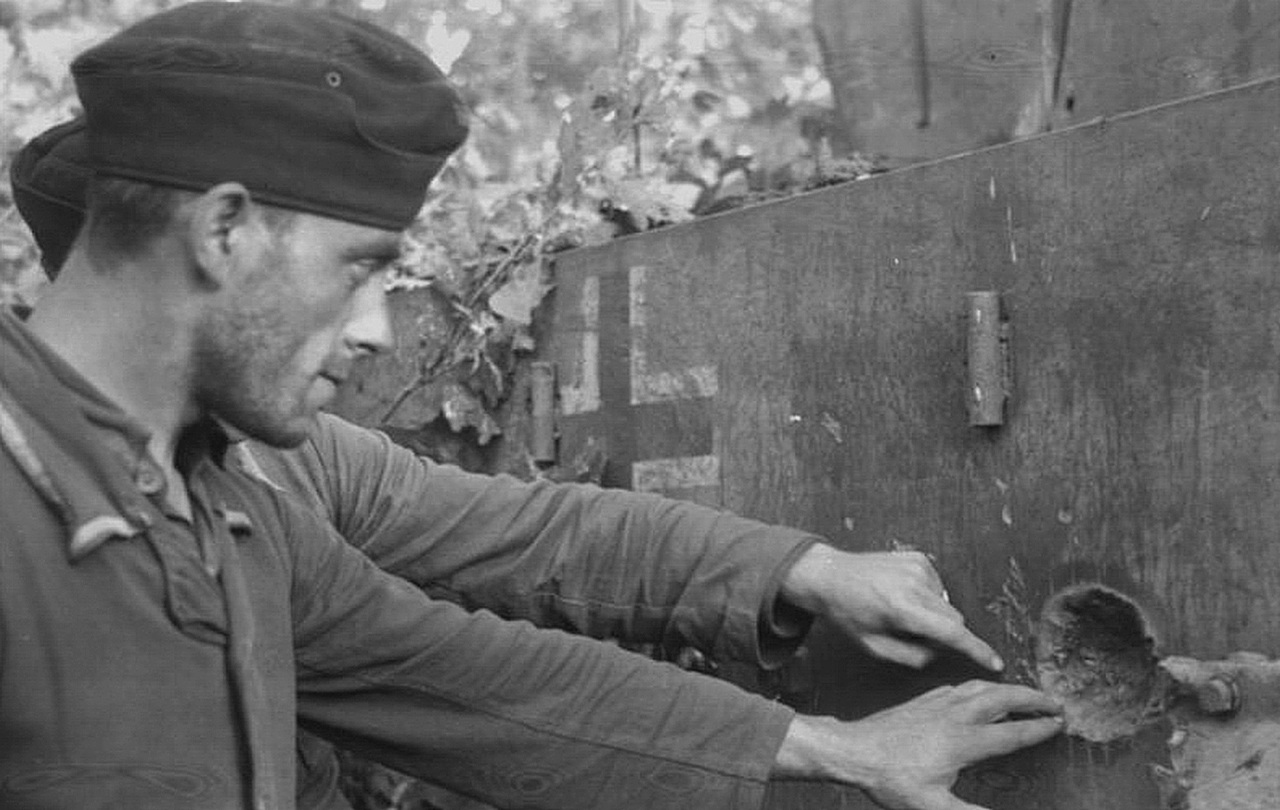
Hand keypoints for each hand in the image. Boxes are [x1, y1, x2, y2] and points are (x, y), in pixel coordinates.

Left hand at [774, 681, 1063, 809]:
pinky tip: (982, 692)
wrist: (855, 751)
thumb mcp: (931, 806)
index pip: (1012, 733)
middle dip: (1033, 698)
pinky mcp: (924, 700)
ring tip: (1028, 694)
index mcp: (963, 742)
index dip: (1038, 728)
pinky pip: (961, 687)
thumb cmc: (891, 781)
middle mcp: (955, 717)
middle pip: (1003, 699)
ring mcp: (939, 704)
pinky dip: (981, 687)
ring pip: (982, 688)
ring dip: (1009, 689)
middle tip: (1056, 703)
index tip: (1060, 724)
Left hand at [780, 544, 1002, 670]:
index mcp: (902, 609)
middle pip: (954, 620)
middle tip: (911, 633)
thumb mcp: (874, 646)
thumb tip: (941, 651)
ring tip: (899, 610)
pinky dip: (927, 596)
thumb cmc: (849, 614)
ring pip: (947, 604)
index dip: (977, 651)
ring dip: (932, 614)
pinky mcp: (918, 558)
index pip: (951, 633)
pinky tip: (900, 594)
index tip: (996, 663)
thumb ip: (912, 656)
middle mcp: (914, 584)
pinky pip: (938, 587)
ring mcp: (918, 567)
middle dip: (943, 633)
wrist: (831, 575)